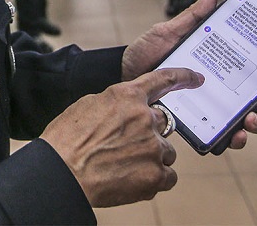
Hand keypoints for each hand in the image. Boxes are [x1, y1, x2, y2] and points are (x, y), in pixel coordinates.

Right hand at [41, 68, 203, 206]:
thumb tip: (126, 111)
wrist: (61, 173)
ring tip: (124, 166)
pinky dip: (155, 178)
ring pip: (166, 151)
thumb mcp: (88, 106)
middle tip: (128, 145)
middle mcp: (145, 118)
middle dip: (150, 132)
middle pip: (163, 122)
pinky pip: (168, 175)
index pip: (162, 80)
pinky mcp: (155, 175)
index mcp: (126, 96)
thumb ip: (115, 104)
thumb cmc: (67, 140)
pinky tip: (133, 179)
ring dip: (151, 156)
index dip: (181, 77)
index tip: (196, 78)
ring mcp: (152, 147)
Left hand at [120, 0, 256, 150]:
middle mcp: (218, 86)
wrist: (120, 77)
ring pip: (243, 119)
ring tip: (251, 121)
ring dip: (255, 122)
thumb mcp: (168, 32)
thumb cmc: (146, 54)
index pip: (252, 68)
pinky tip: (233, 138)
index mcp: (217, 63)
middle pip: (256, 95)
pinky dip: (231, 139)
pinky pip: (220, 136)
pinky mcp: (196, 124)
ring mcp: (209, 107)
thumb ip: (192, 17)